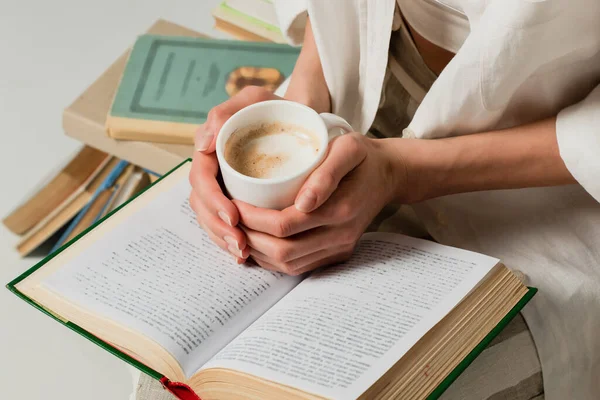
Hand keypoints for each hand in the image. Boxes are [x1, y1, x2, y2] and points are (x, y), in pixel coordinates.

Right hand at [189, 86, 281, 262]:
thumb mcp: (254, 100)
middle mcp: (212, 171)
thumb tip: (202, 145)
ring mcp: (220, 188)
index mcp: (210, 151)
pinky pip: (224, 225)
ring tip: (244, 252)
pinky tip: (244, 255)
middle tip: (241, 242)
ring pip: (210, 219)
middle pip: (202, 205)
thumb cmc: (276, 110)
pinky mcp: (232, 201)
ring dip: (223, 239)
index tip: (234, 215)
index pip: (201, 180)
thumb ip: (226, 112)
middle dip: (218, 227)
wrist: (296, 121)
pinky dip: (231, 241)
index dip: (213, 200)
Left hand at [234, 134, 403, 274]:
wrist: (388, 176)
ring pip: (288, 264)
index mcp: (340, 209)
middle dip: (249, 237)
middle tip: (231, 218)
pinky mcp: (336, 255)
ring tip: (239, 229)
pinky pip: (298, 267)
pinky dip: (272, 259)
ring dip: (258, 251)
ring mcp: (339, 249)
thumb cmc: (362, 157)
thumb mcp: (349, 149)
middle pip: (282, 251)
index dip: (252, 218)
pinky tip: (258, 242)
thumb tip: (303, 203)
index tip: (233, 202)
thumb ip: (327, 172)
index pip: (284, 224)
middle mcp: (340, 236)